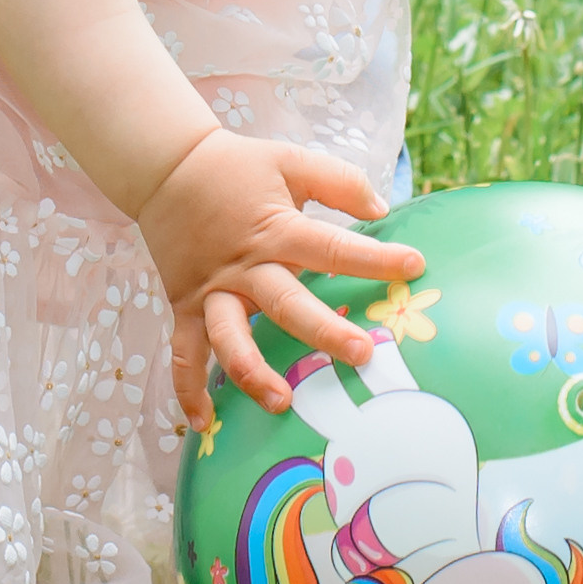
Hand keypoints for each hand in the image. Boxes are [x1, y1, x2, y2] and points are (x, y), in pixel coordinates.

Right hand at [136, 132, 422, 425]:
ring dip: (253, 371)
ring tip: (281, 400)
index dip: (375, 258)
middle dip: (324, 330)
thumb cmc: (237, 166)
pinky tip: (200, 422)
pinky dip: (187, 388)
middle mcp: (245, 267)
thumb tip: (381, 210)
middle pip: (287, 304)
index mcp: (276, 229)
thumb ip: (338, 182)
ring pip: (230, 337)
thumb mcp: (291, 161)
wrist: (167, 167)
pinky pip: (184, 353)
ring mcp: (213, 291)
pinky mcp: (184, 305)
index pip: (332, 247)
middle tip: (361, 353)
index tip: (414, 267)